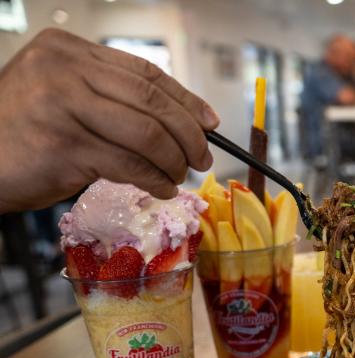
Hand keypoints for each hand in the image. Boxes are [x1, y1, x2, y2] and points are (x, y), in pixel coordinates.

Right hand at [0, 28, 218, 212]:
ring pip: (147, 134)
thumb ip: (110, 98)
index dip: (185, 99)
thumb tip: (180, 119)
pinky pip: (129, 165)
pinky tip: (161, 188)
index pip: (145, 73)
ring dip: (173, 161)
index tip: (209, 121)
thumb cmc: (22, 131)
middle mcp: (64, 71)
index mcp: (68, 51)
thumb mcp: (63, 97)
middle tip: (202, 156)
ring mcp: (63, 106)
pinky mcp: (65, 146)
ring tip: (179, 175)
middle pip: (153, 101)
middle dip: (188, 134)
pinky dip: (154, 180)